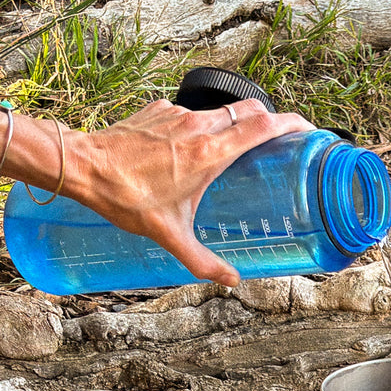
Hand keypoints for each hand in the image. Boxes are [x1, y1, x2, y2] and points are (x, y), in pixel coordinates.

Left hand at [65, 99, 314, 285]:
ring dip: (234, 124)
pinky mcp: (158, 110)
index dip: (292, 123)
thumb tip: (232, 281)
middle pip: (249, 110)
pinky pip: (190, 113)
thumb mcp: (170, 235)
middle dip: (270, 121)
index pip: (264, 125)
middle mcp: (198, 126)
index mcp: (210, 152)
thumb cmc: (126, 198)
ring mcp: (177, 113)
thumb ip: (203, 261)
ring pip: (220, 110)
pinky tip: (191, 149)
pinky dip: (201, 126)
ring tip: (235, 148)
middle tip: (278, 141)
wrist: (82, 167)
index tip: (308, 131)